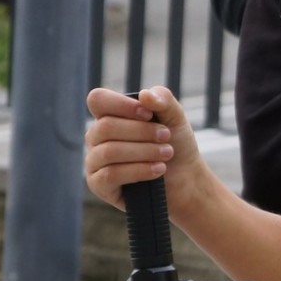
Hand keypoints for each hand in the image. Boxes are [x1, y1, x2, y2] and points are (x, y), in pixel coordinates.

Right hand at [84, 86, 206, 210]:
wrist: (186, 178)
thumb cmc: (176, 144)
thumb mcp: (175, 117)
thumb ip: (163, 100)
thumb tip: (144, 95)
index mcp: (108, 115)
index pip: (98, 100)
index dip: (122, 105)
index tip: (149, 115)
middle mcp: (96, 137)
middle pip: (106, 126)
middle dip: (142, 131)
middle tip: (167, 136)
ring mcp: (94, 161)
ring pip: (109, 151)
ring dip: (144, 151)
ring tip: (167, 153)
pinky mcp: (99, 185)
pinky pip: (110, 174)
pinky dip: (139, 170)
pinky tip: (158, 170)